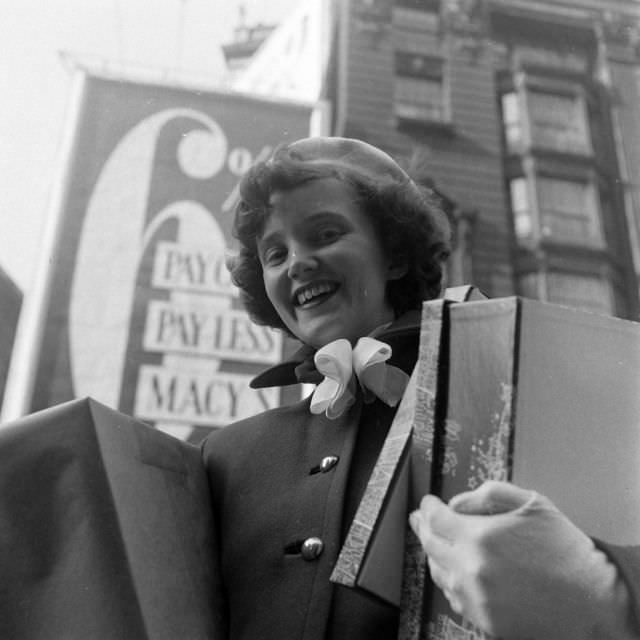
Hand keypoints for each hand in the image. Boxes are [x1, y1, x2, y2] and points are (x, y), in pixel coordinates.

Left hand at [409, 481, 636, 638]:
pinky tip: (455, 571)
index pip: (435, 519)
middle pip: (431, 545)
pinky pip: (455, 598)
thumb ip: (489, 493)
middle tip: (420, 519)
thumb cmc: (565, 547)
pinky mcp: (486, 622)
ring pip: (439, 573)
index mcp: (479, 538)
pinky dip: (450, 580)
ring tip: (436, 543)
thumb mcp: (531, 503)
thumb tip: (457, 502)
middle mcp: (471, 570)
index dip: (428, 507)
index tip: (428, 502)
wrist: (595, 599)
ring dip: (434, 554)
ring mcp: (476, 600)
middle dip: (424, 527)